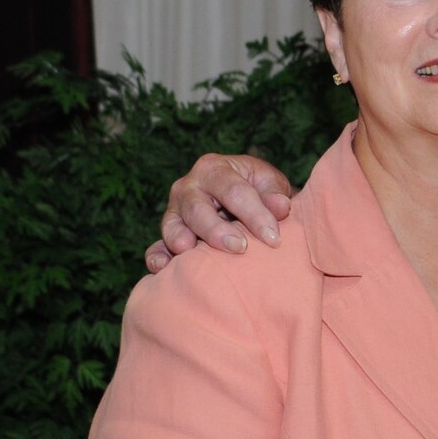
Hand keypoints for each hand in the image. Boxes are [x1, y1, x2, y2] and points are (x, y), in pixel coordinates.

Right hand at [144, 153, 296, 271]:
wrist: (243, 201)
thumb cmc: (258, 190)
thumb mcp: (270, 184)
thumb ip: (275, 193)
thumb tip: (281, 207)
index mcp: (215, 169)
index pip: (234, 191)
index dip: (255, 214)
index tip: (274, 238)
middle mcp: (188, 188)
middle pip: (197, 208)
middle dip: (217, 230)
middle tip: (240, 248)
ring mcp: (174, 212)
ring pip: (172, 226)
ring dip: (181, 240)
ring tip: (191, 252)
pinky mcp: (168, 236)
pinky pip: (156, 247)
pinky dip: (157, 258)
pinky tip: (163, 268)